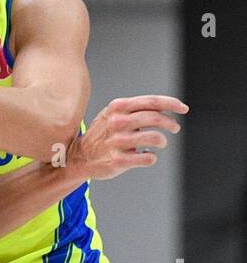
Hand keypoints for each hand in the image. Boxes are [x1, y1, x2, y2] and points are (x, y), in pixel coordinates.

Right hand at [68, 95, 187, 180]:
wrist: (78, 157)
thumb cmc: (102, 135)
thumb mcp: (113, 114)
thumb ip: (135, 109)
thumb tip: (165, 108)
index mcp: (118, 107)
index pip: (152, 102)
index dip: (172, 104)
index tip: (183, 108)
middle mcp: (117, 122)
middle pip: (156, 118)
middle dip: (171, 123)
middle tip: (175, 127)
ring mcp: (117, 142)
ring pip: (155, 138)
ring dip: (162, 140)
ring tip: (160, 142)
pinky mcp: (118, 160)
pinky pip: (147, 157)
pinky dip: (151, 157)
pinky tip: (147, 156)